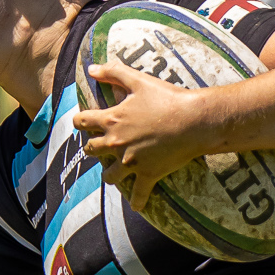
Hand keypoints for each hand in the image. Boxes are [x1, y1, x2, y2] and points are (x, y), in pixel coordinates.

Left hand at [75, 60, 210, 211]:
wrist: (194, 121)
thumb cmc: (167, 98)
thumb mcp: (138, 80)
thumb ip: (112, 72)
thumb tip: (91, 68)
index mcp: (111, 120)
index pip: (83, 122)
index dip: (80, 121)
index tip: (81, 122)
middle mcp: (116, 143)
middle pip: (92, 150)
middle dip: (92, 148)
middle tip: (97, 147)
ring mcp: (131, 162)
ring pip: (110, 175)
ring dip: (109, 174)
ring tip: (112, 174)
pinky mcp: (148, 174)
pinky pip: (139, 194)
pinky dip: (137, 202)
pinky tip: (136, 207)